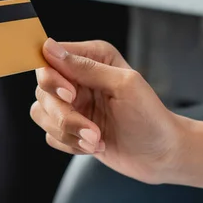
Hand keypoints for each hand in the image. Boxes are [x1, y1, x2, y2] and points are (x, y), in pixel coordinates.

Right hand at [33, 39, 186, 183]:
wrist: (160, 155)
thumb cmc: (150, 117)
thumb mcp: (123, 85)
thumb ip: (85, 66)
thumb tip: (49, 47)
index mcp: (92, 58)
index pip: (49, 60)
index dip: (53, 80)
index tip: (71, 96)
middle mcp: (78, 79)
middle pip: (43, 92)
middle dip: (65, 117)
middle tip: (93, 131)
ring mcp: (73, 106)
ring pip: (42, 116)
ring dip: (69, 134)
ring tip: (97, 141)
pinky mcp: (71, 130)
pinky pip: (51, 136)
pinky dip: (70, 145)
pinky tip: (95, 147)